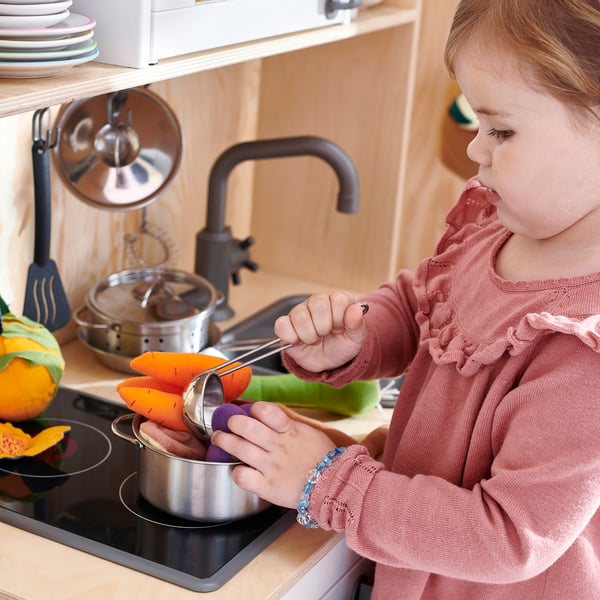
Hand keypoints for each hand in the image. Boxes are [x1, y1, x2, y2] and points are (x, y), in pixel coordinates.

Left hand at [211, 402, 335, 507]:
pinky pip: (242, 476)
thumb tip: (269, 415)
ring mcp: (271, 466)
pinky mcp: (267, 486)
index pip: (266, 410)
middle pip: (247, 427)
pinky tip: (237, 469)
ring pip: (239, 448)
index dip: (254, 408)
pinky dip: (235, 471)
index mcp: (290, 431)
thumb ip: (288, 425)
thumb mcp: (309, 432)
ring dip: (225, 441)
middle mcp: (278, 446)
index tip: (251, 411)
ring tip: (220, 438)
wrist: (334, 486)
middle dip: (233, 422)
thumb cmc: (323, 458)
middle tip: (229, 423)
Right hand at [274, 292, 366, 372]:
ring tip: (315, 339)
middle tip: (326, 335)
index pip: (339, 300)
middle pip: (319, 306)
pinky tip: (299, 341)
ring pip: (300, 317)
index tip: (341, 329)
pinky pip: (281, 325)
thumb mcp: (356, 338)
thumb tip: (355, 309)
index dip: (341, 319)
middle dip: (325, 328)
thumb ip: (357, 324)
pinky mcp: (285, 324)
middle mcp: (318, 301)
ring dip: (309, 336)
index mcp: (337, 300)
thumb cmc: (342, 345)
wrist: (328, 361)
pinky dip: (291, 337)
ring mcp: (300, 311)